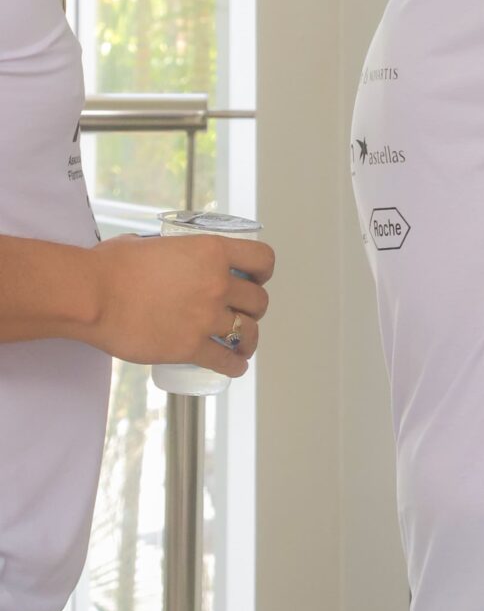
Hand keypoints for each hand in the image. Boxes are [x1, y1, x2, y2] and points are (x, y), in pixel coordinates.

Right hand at [85, 234, 274, 376]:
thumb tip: (166, 255)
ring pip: (248, 332)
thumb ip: (168, 249)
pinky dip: (234, 366)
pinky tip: (234, 367)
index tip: (258, 279)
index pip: (262, 259)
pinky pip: (225, 360)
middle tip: (243, 313)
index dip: (264, 271)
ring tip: (244, 344)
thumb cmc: (111, 267)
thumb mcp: (150, 243)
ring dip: (249, 339)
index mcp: (211, 251)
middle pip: (258, 301)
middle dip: (254, 309)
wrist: (92, 296)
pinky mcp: (190, 347)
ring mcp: (205, 317)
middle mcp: (217, 283)